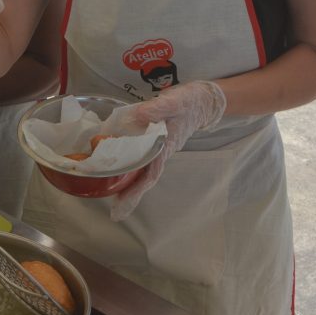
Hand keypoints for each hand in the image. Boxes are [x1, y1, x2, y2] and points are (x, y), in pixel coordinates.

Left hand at [110, 80, 226, 220]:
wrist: (203, 100)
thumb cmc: (190, 102)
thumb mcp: (175, 101)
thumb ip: (157, 108)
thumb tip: (138, 117)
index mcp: (166, 146)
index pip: (150, 174)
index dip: (136, 191)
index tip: (122, 205)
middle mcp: (162, 152)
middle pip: (145, 179)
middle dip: (130, 196)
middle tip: (115, 214)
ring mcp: (159, 149)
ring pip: (143, 171)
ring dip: (129, 185)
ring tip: (112, 198)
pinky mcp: (156, 143)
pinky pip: (142, 160)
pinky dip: (131, 168)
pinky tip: (119, 170)